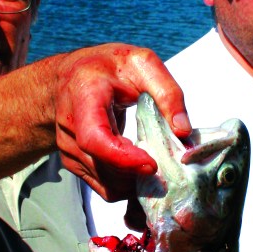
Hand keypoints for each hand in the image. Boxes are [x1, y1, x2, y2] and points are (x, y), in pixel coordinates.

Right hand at [54, 44, 190, 199]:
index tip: (152, 165)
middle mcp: (70, 128)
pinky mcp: (75, 165)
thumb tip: (183, 130)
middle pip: (104, 167)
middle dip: (139, 174)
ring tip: (156, 162)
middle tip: (168, 166)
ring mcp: (69, 150)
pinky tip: (141, 166)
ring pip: (107, 184)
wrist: (71, 78)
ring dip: (136, 182)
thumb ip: (166, 92)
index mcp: (84, 97)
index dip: (123, 158)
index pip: (94, 139)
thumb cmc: (107, 67)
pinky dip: (128, 186)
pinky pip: (105, 188)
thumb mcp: (142, 63)